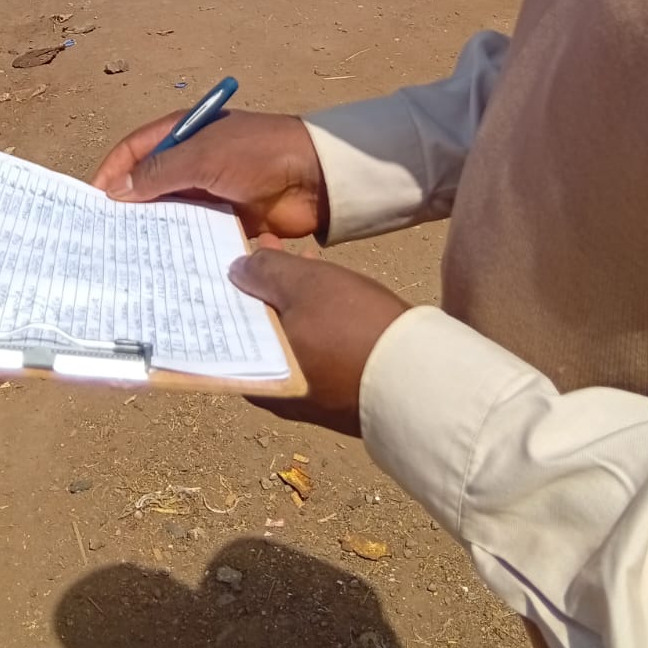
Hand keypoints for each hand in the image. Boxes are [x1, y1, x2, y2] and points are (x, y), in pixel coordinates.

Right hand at [91, 110, 328, 239]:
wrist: (314, 177)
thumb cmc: (257, 153)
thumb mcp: (203, 156)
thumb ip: (160, 174)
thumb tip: (116, 192)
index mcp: (183, 133)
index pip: (135, 151)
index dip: (112, 172)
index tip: (91, 202)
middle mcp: (191, 161)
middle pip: (149, 184)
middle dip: (128, 207)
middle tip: (103, 237)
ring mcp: (209, 191)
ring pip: (170, 212)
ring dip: (153, 229)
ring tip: (127, 256)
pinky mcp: (226, 218)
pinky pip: (195, 233)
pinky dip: (179, 244)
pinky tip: (163, 264)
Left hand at [231, 241, 410, 433]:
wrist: (419, 378)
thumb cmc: (352, 329)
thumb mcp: (304, 284)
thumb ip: (265, 272)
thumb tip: (236, 270)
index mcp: (258, 376)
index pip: (229, 327)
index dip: (233, 286)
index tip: (239, 256)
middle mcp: (278, 395)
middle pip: (261, 330)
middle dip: (265, 287)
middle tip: (271, 249)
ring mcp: (312, 398)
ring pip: (291, 337)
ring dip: (293, 299)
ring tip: (307, 261)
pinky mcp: (342, 394)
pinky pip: (317, 350)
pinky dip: (316, 320)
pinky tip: (333, 293)